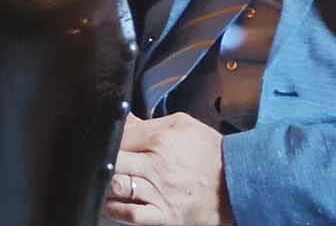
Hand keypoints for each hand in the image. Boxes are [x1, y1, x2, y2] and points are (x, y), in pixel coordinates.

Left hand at [105, 113, 230, 224]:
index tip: (104, 141)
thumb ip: (150, 122)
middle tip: (99, 161)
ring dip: (104, 184)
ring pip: (116, 187)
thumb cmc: (211, 154)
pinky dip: (114, 210)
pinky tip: (110, 203)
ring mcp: (159, 193)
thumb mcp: (183, 126)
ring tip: (101, 181)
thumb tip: (124, 119)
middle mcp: (157, 166)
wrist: (237, 183)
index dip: (107, 138)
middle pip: (113, 160)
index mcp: (161, 139)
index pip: (119, 135)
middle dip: (102, 160)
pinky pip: (130, 215)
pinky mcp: (163, 216)